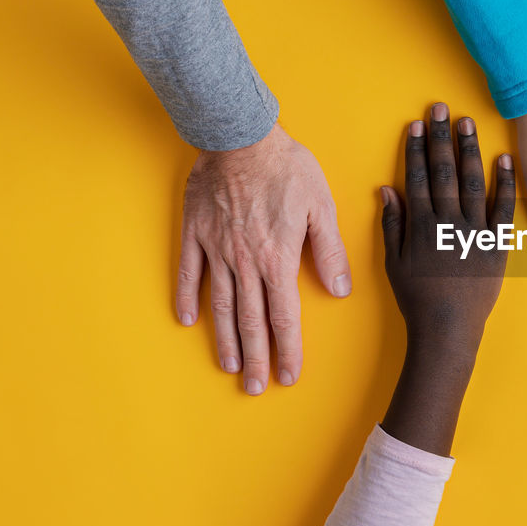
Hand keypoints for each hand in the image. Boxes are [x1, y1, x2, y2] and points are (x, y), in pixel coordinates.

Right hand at [176, 123, 349, 394]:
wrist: (240, 136)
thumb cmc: (286, 168)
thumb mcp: (321, 206)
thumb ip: (329, 251)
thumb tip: (340, 290)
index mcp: (277, 259)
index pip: (284, 316)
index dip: (288, 350)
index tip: (288, 376)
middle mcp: (245, 262)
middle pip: (251, 321)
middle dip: (255, 359)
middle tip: (254, 388)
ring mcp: (216, 249)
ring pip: (221, 305)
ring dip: (225, 339)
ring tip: (229, 366)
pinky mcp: (195, 233)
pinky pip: (187, 272)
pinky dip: (186, 297)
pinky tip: (186, 320)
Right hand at [380, 103, 514, 454]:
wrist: (448, 328)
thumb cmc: (417, 298)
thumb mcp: (394, 262)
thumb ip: (392, 223)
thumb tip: (386, 189)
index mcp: (421, 225)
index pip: (416, 177)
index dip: (415, 148)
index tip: (417, 124)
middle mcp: (448, 223)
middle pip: (443, 171)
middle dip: (441, 137)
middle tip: (442, 108)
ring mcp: (475, 232)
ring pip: (472, 182)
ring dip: (469, 150)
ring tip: (468, 123)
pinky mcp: (498, 245)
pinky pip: (503, 208)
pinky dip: (505, 182)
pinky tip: (505, 159)